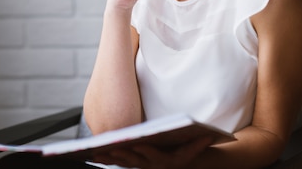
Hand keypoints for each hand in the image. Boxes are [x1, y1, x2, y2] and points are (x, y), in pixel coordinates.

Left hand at [92, 136, 213, 168]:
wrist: (183, 159)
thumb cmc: (187, 148)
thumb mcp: (194, 146)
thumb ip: (199, 143)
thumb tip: (208, 135)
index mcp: (167, 161)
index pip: (156, 157)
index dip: (146, 152)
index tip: (138, 144)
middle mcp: (153, 166)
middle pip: (136, 162)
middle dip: (122, 155)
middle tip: (110, 147)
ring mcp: (142, 166)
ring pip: (124, 163)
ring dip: (110, 159)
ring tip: (96, 152)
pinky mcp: (133, 163)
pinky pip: (118, 162)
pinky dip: (106, 159)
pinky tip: (93, 154)